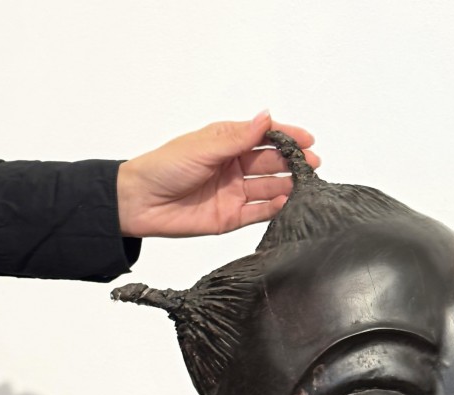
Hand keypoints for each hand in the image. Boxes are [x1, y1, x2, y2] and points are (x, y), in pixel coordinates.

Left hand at [116, 112, 319, 237]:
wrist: (141, 202)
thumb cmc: (164, 167)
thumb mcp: (204, 146)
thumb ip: (238, 137)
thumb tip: (267, 117)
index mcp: (227, 143)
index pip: (264, 137)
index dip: (287, 137)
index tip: (308, 139)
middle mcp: (234, 167)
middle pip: (271, 163)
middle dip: (293, 162)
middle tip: (312, 163)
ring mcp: (235, 192)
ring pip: (269, 188)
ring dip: (288, 185)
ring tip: (305, 185)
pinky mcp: (232, 217)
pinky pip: (259, 213)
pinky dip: (274, 209)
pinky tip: (286, 202)